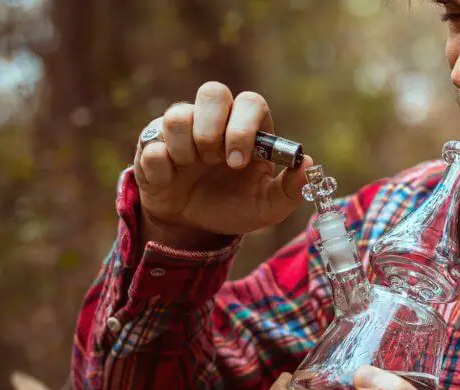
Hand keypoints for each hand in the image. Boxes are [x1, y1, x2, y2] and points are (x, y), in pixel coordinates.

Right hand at [134, 81, 313, 248]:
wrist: (192, 228)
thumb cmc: (233, 206)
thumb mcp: (267, 207)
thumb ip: (291, 189)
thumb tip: (308, 164)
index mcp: (247, 128)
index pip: (250, 103)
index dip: (243, 127)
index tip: (238, 162)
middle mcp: (214, 120)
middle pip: (212, 91)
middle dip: (213, 128)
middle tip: (214, 160)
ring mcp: (182, 129)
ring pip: (177, 114)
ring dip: (186, 149)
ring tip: (192, 170)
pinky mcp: (152, 143)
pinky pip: (151, 145)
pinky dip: (162, 168)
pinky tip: (170, 180)